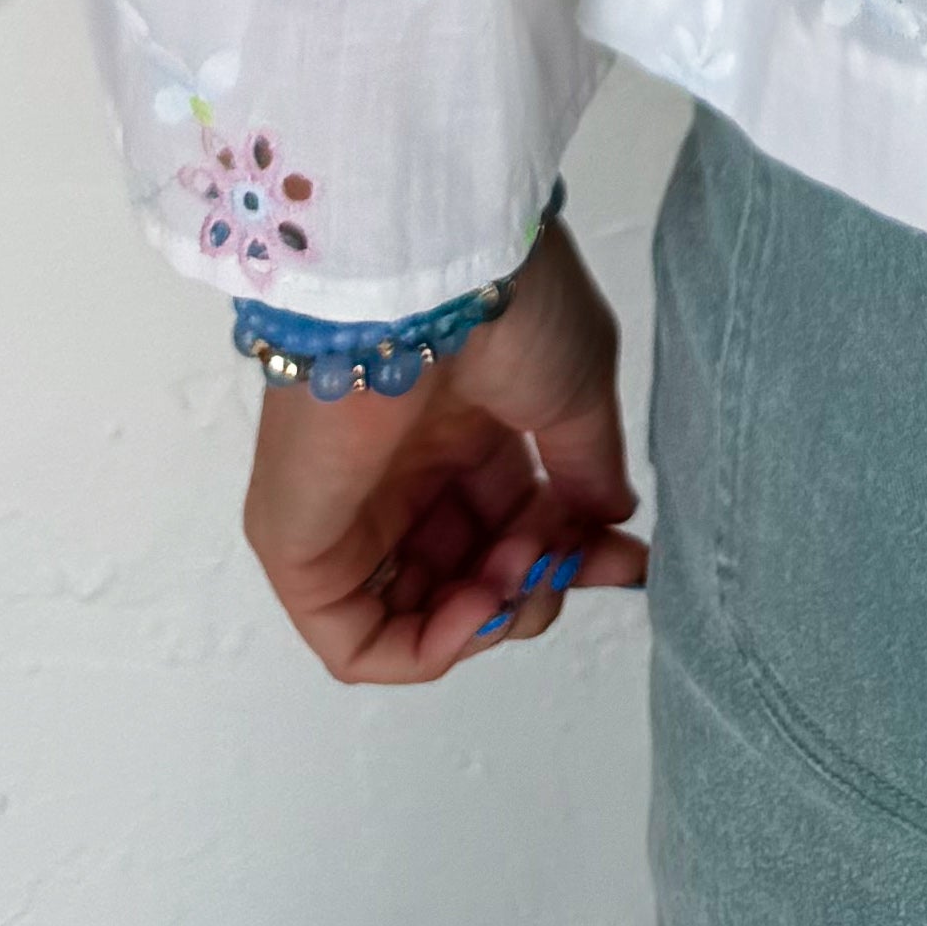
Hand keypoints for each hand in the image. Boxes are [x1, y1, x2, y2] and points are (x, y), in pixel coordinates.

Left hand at [240, 221, 648, 682]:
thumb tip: (608, 526)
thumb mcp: (575, 393)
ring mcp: (349, 511)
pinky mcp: (301, 548)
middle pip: (470, 576)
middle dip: (535, 585)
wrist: (431, 277)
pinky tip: (482, 609)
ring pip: (419, 617)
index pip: (513, 523)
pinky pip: (357, 641)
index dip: (572, 555)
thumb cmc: (507, 313)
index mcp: (462, 428)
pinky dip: (427, 648)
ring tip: (522, 573)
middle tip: (566, 561)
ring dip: (491, 616)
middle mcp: (404, 473)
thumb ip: (587, 472)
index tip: (625, 562)